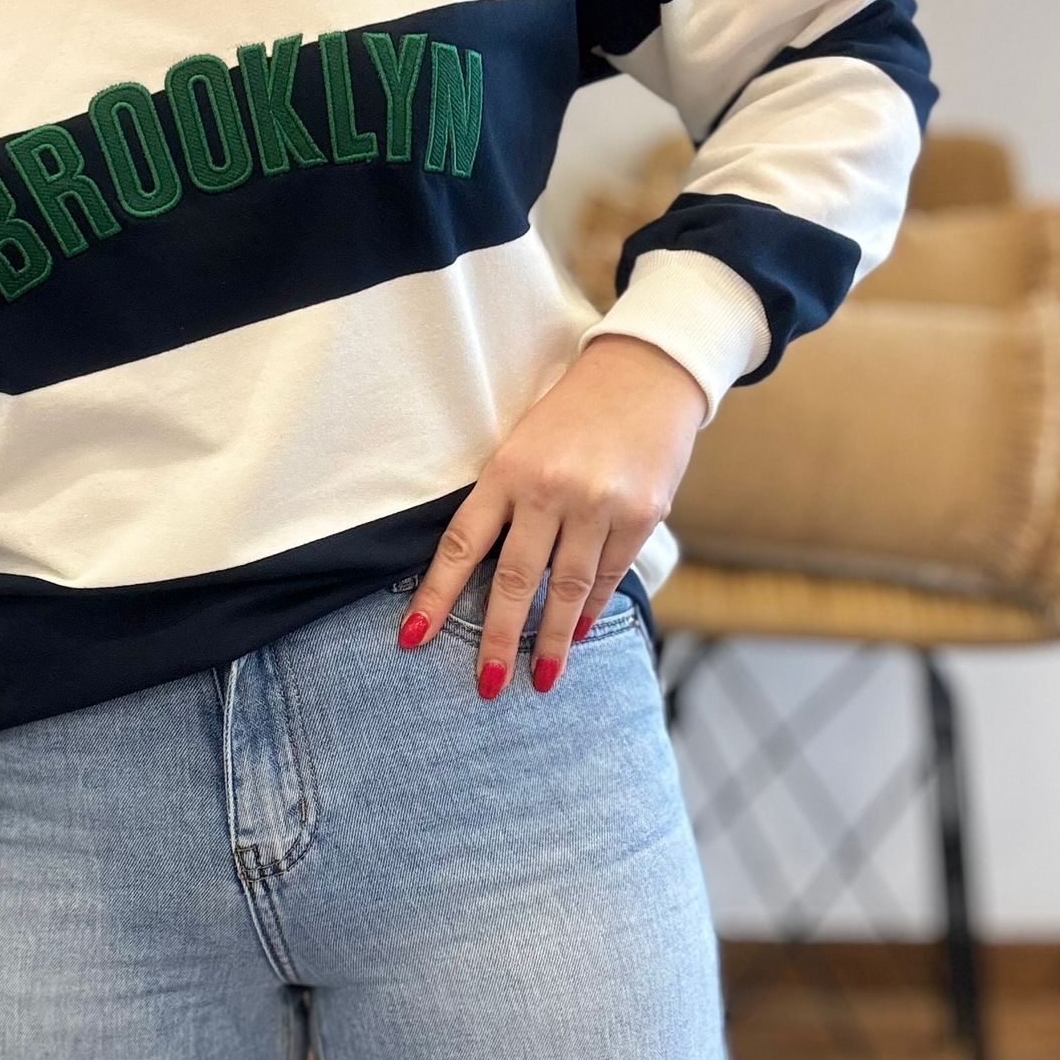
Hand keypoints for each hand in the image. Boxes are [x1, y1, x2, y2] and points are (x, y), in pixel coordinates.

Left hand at [397, 334, 706, 695]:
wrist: (646, 374)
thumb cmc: (571, 417)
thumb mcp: (522, 447)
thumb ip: (504, 505)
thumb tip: (481, 578)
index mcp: (507, 471)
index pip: (461, 545)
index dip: (435, 596)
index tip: (412, 638)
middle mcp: (550, 489)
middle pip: (515, 580)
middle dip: (499, 639)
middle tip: (487, 684)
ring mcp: (598, 504)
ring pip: (567, 588)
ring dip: (552, 639)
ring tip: (539, 678)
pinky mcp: (640, 514)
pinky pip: (609, 575)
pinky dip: (591, 608)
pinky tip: (578, 632)